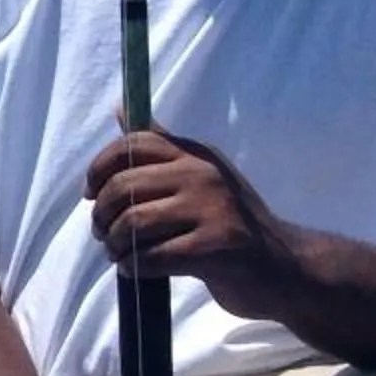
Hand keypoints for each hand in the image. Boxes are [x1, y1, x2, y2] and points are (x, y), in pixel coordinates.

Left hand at [84, 123, 308, 322]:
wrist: (285, 268)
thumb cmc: (232, 224)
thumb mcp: (200, 177)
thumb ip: (161, 147)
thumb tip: (121, 107)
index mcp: (196, 155)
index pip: (134, 144)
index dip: (100, 168)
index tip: (90, 194)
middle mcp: (204, 174)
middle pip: (124, 185)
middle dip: (101, 214)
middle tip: (102, 234)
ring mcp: (213, 209)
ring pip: (134, 222)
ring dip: (115, 244)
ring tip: (117, 253)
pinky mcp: (217, 247)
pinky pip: (153, 255)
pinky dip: (134, 265)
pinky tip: (135, 268)